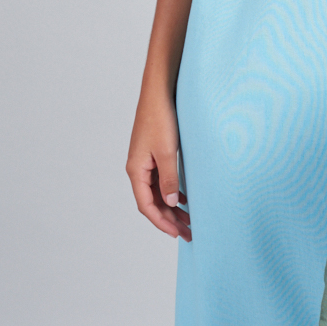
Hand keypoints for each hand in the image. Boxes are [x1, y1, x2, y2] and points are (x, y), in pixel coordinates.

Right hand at [126, 88, 190, 241]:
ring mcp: (146, 161)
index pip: (146, 205)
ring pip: (158, 192)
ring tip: (190, 221)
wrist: (159, 91)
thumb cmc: (161, 118)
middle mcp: (138, 169)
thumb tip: (171, 203)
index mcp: (136, 171)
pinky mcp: (154, 154)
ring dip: (172, 207)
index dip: (161, 222)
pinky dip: (173, 192)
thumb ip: (169, 179)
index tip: (176, 234)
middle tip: (189, 233)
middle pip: (153, 202)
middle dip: (169, 219)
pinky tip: (186, 198)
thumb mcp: (167, 152)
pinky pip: (162, 180)